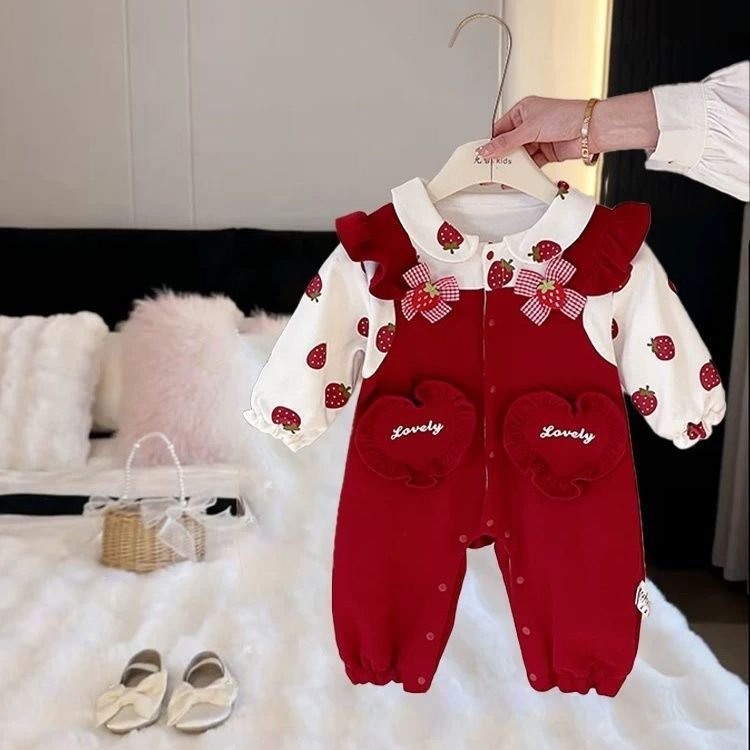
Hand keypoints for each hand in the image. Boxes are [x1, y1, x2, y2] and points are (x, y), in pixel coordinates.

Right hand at [476, 92, 658, 164]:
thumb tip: (487, 149)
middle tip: (489, 170)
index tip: (482, 157)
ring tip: (503, 176)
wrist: (590, 130)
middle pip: (508, 144)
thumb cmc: (567, 116)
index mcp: (523, 110)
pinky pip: (530, 164)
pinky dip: (524, 172)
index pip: (500, 129)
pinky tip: (518, 178)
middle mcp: (530, 124)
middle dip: (500, 158)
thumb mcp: (530, 128)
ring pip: (519, 156)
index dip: (491, 143)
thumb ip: (506, 143)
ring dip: (512, 167)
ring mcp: (538, 139)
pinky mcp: (546, 153)